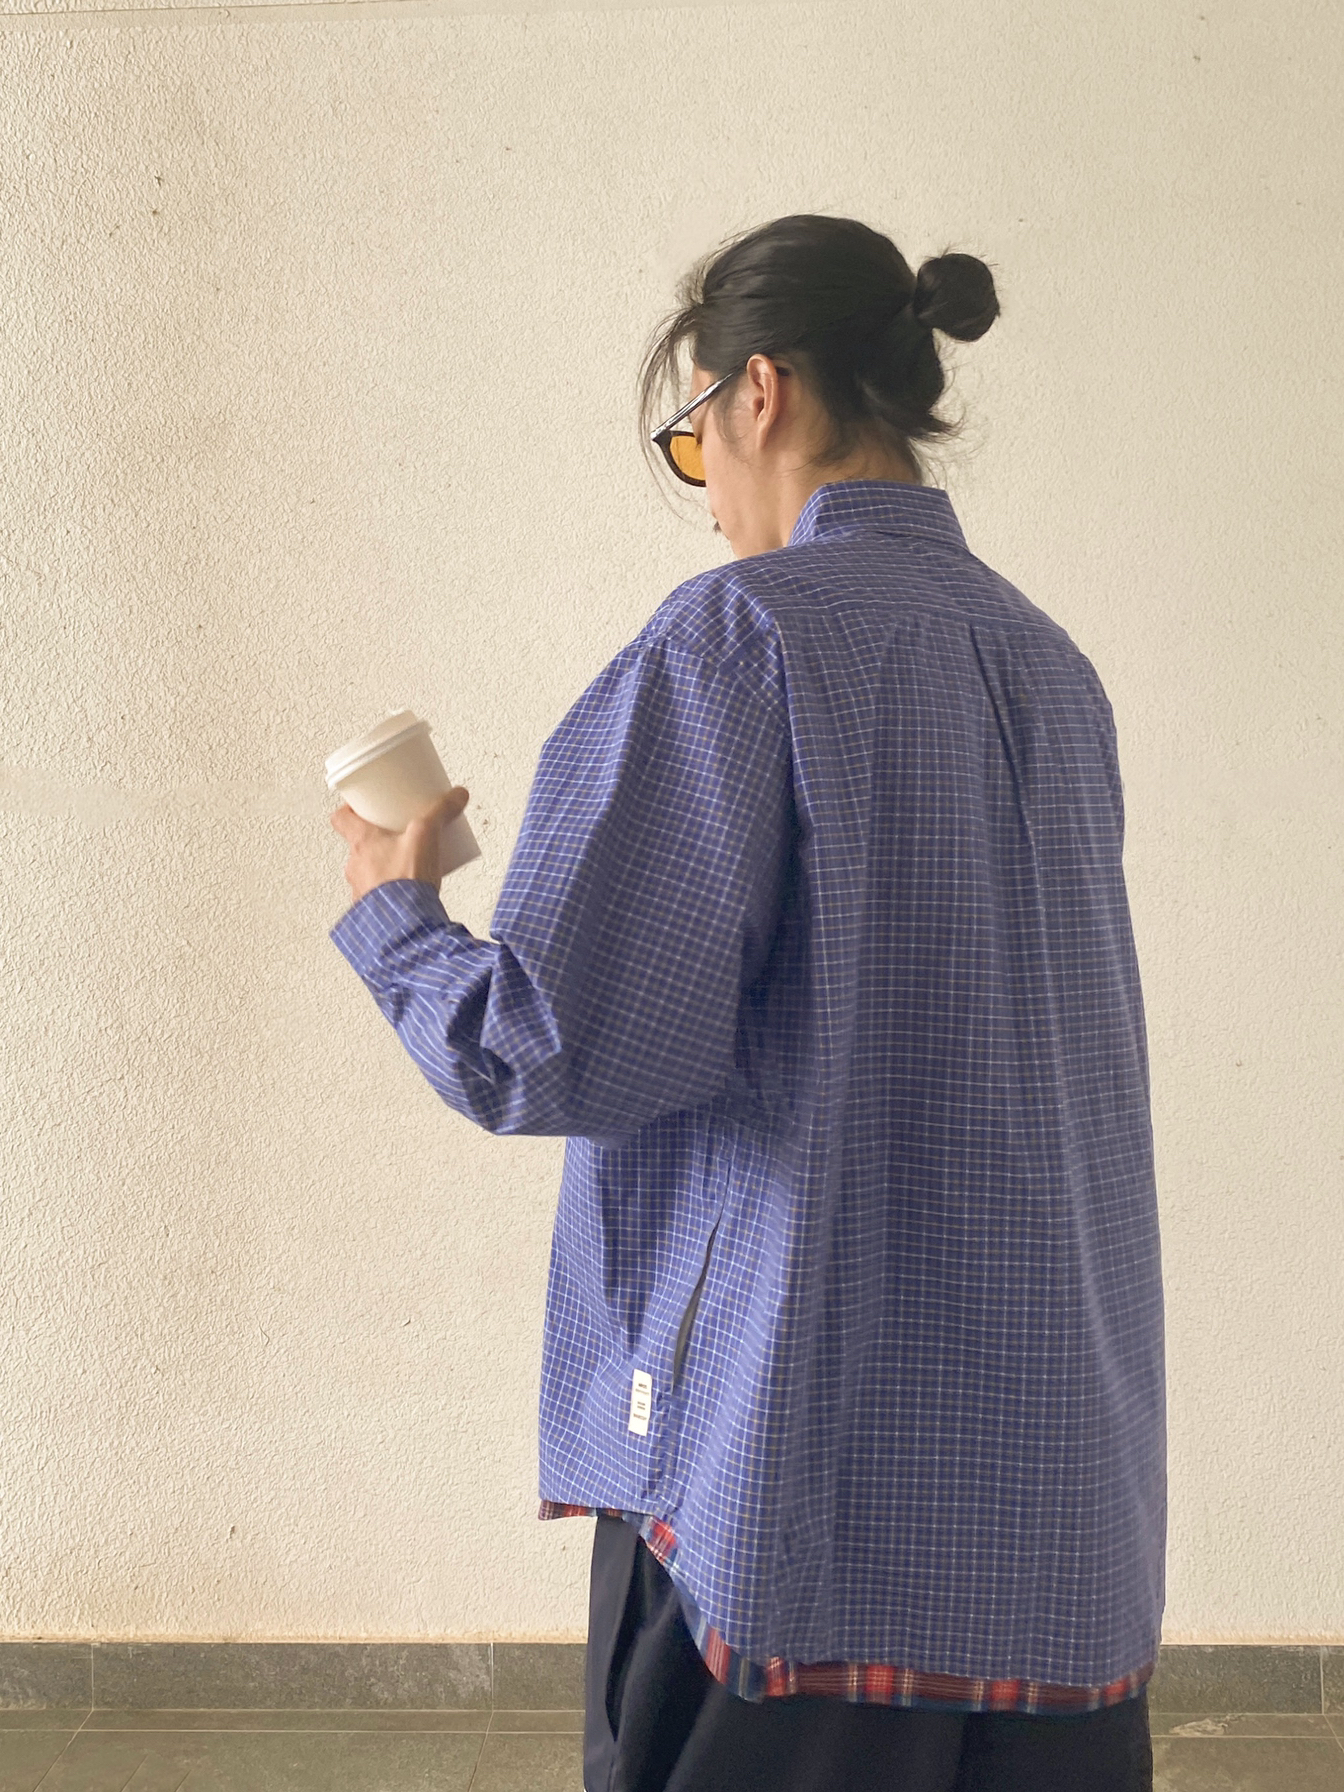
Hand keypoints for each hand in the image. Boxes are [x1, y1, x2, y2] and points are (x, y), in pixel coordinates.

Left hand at [330, 787, 470, 905]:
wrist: (404, 927)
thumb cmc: (405, 880)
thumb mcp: (426, 835)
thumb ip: (441, 811)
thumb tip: (457, 795)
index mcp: (361, 842)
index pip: (341, 819)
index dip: (350, 809)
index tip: (364, 806)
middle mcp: (355, 866)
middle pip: (359, 844)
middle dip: (378, 839)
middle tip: (398, 834)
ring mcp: (361, 890)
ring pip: (369, 871)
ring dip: (385, 866)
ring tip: (409, 864)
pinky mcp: (372, 912)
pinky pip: (377, 895)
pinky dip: (390, 890)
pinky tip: (409, 890)